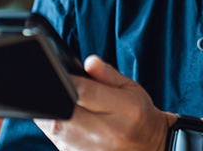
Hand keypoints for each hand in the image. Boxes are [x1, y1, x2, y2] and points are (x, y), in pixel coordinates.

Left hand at [35, 55, 171, 150]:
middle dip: (55, 100)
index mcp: (125, 110)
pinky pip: (59, 143)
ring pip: (57, 131)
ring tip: (65, 108)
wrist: (149, 149)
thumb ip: (107, 74)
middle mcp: (108, 133)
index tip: (62, 75)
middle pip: (65, 114)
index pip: (85, 92)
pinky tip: (70, 126)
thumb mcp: (130, 88)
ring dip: (53, 116)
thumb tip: (90, 62)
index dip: (68, 81)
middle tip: (60, 92)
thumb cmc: (139, 116)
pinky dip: (58, 132)